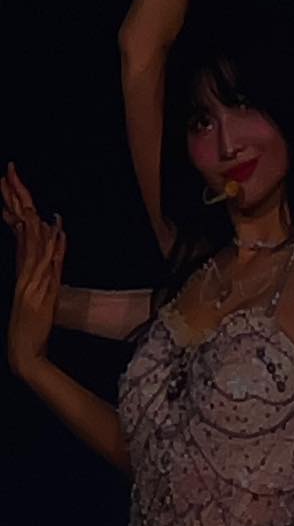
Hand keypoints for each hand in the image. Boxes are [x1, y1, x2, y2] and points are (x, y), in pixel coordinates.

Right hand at [4, 167, 63, 375]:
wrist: (25, 353)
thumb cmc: (31, 329)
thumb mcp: (40, 297)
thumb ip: (46, 273)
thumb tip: (53, 249)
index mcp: (24, 269)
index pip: (18, 230)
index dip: (14, 205)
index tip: (9, 182)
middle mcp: (24, 270)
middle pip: (20, 227)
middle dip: (15, 198)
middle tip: (8, 171)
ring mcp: (28, 280)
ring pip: (29, 240)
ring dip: (28, 214)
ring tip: (22, 188)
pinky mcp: (35, 292)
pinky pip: (43, 264)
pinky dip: (47, 244)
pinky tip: (51, 228)